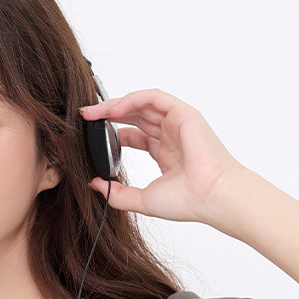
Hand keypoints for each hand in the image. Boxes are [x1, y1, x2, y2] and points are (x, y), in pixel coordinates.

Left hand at [80, 89, 245, 224]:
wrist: (212, 197)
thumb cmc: (189, 201)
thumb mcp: (143, 200)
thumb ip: (117, 194)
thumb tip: (95, 185)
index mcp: (166, 154)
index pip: (136, 135)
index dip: (114, 133)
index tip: (93, 136)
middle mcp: (172, 135)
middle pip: (136, 116)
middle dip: (109, 115)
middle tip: (86, 117)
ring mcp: (178, 123)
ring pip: (142, 104)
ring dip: (116, 105)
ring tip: (94, 112)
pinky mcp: (183, 113)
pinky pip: (153, 98)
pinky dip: (132, 100)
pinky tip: (113, 109)